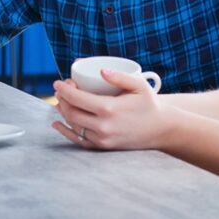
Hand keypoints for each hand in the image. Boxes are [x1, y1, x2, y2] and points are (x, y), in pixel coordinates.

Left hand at [51, 69, 174, 149]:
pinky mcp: (103, 147)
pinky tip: (57, 123)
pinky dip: (66, 131)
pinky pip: (79, 140)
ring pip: (73, 126)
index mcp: (109, 109)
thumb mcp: (139, 85)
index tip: (58, 82)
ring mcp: (102, 139)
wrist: (161, 129)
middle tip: (61, 90)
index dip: (64, 90)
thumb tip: (101, 71)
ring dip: (63, 112)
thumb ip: (119, 76)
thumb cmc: (150, 104)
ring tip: (61, 101)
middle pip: (71, 113)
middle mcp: (103, 126)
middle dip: (62, 100)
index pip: (77, 99)